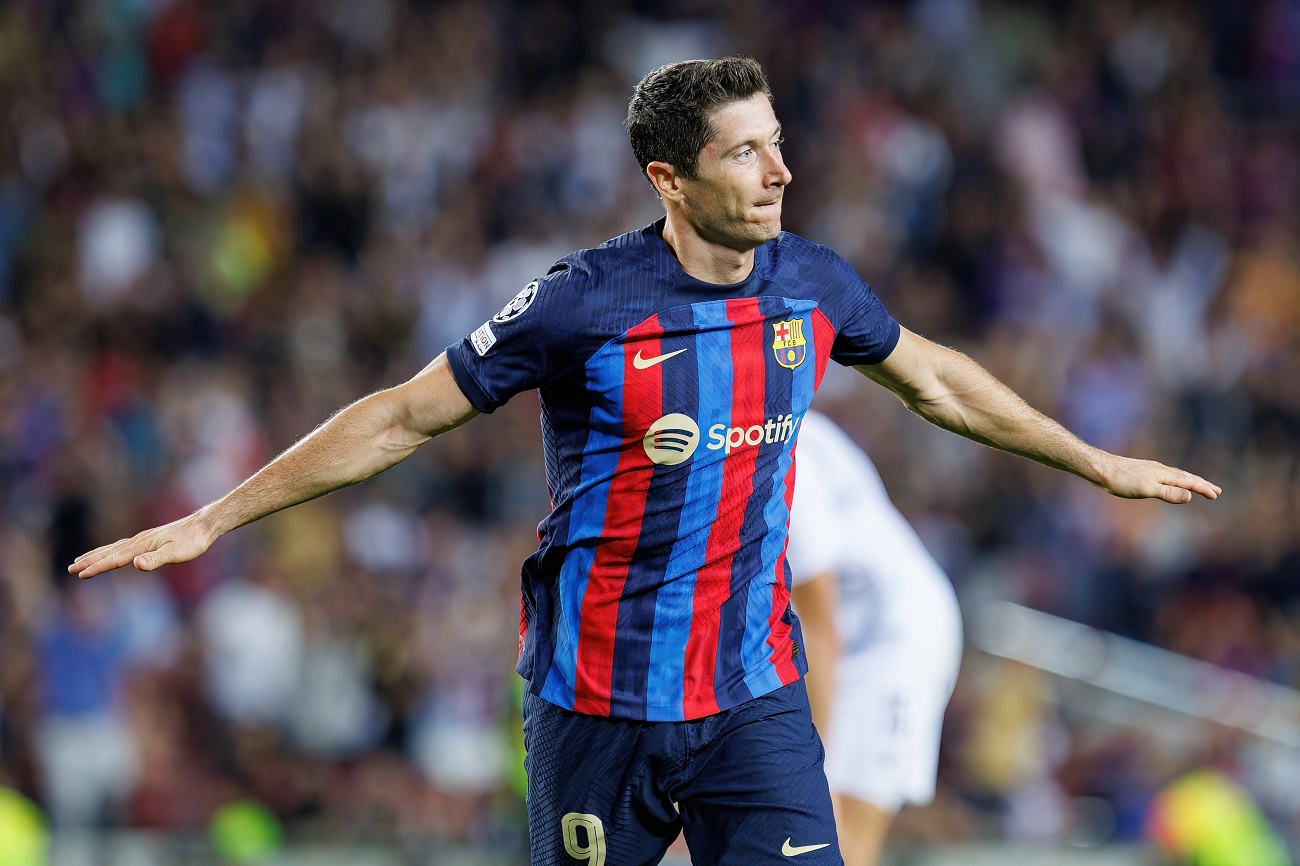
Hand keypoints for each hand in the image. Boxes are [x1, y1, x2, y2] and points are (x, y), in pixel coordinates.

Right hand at [68, 511, 216, 579]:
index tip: (80, 574)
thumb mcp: (176, 553)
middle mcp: (139, 541)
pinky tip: (111, 552)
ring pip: (114, 547)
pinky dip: (111, 550)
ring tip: (82, 560)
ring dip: (97, 554)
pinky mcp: (149, 539)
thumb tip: (136, 565)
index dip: (97, 567)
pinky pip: (123, 546)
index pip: (115, 559)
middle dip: (90, 561)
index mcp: (142, 546)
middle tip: (71, 568)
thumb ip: (156, 560)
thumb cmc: (192, 541)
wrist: (204, 525)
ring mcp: (143, 539)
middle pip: (109, 552)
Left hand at [1096, 455, 1221, 503]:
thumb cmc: (1122, 480)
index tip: (1216, 495)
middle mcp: (1161, 469)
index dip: (1203, 489)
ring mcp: (1152, 469)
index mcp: (1165, 474)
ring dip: (1190, 481)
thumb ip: (1168, 493)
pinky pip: (1166, 475)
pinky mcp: (1144, 471)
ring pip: (1177, 475)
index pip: (1189, 482)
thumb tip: (1190, 497)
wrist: (1102, 469)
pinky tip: (1170, 481)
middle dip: (1202, 484)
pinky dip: (1176, 479)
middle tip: (1217, 491)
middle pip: (1186, 477)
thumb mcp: (1146, 489)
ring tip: (1198, 485)